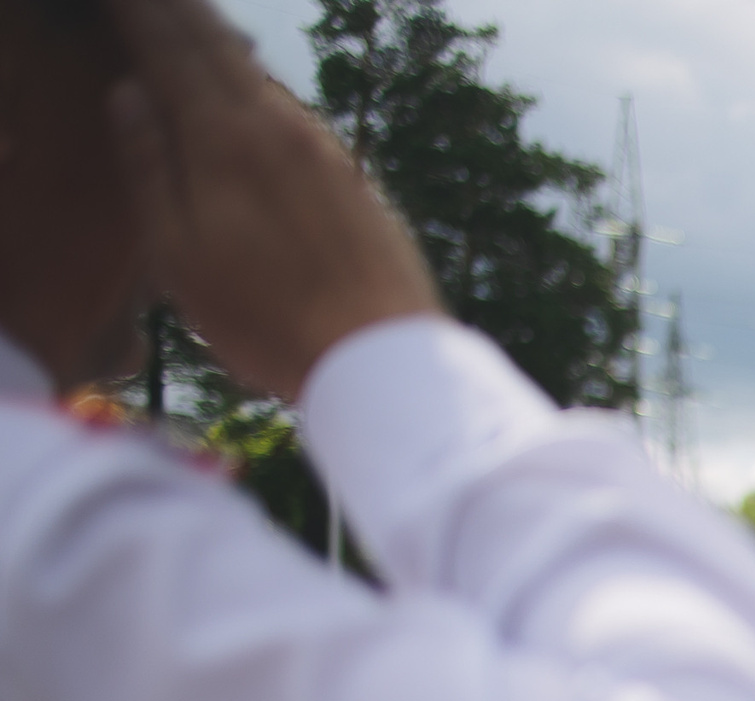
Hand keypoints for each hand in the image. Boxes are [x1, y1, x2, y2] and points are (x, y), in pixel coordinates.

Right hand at [103, 0, 441, 399]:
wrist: (379, 355)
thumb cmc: (265, 320)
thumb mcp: (178, 254)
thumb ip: (149, 166)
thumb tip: (129, 95)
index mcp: (223, 137)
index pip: (170, 49)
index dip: (141, 15)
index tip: (121, 0)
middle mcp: (280, 126)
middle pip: (219, 47)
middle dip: (181, 14)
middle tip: (158, 1)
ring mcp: (326, 149)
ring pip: (263, 76)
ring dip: (223, 43)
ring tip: (197, 25)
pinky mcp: (356, 177)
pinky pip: (296, 111)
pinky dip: (263, 85)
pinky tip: (257, 91)